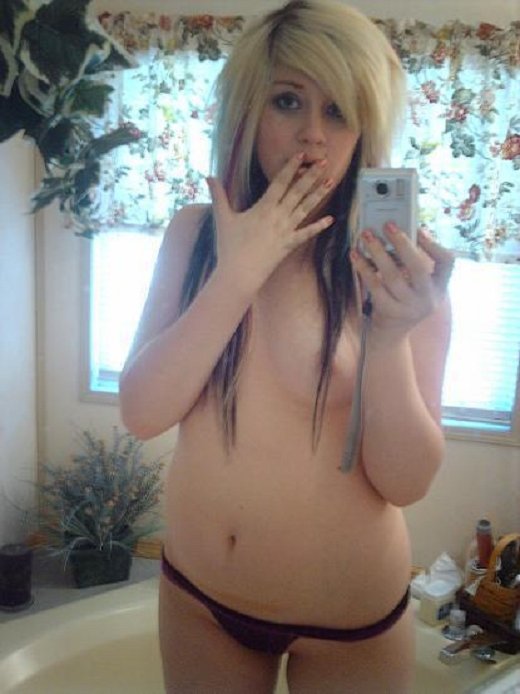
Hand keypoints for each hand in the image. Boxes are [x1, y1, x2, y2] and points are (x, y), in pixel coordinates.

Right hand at [207, 153, 334, 291]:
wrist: (240, 274)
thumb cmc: (229, 246)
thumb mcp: (222, 218)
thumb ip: (218, 196)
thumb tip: (208, 176)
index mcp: (263, 208)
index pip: (280, 183)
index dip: (291, 167)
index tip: (301, 155)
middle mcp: (278, 217)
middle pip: (297, 192)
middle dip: (311, 176)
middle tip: (324, 162)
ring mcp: (286, 231)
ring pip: (305, 209)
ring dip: (318, 194)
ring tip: (331, 182)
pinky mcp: (289, 245)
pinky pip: (306, 234)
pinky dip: (318, 226)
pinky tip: (330, 219)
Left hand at [350, 223, 454, 341]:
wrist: (392, 333)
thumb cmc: (405, 300)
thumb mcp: (418, 286)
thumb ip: (415, 263)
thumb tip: (400, 232)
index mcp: (439, 287)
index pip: (447, 262)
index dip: (434, 245)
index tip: (419, 229)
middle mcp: (427, 299)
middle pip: (417, 268)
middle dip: (402, 244)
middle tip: (388, 225)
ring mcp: (408, 308)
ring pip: (392, 276)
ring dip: (378, 252)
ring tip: (366, 235)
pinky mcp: (388, 312)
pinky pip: (374, 286)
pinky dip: (364, 268)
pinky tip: (355, 255)